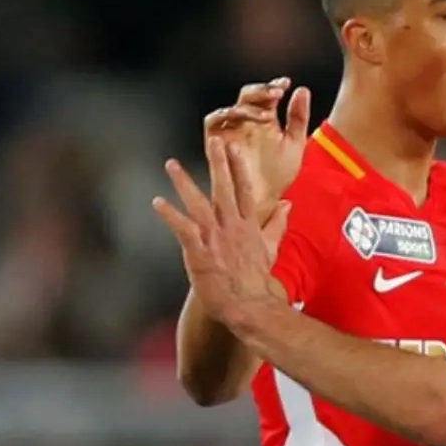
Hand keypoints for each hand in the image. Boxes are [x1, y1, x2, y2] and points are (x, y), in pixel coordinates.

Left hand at [153, 138, 287, 327]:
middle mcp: (232, 226)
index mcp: (249, 225)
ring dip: (184, 182)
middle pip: (225, 189)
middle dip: (218, 163)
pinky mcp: (198, 251)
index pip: (245, 190)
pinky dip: (169, 214)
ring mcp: (215, 238)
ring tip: (172, 165)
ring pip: (198, 203)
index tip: (234, 148)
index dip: (239, 167)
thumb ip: (276, 224)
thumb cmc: (258, 281)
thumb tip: (287, 205)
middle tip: (213, 141)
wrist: (249, 305)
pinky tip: (158, 201)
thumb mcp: (271, 248)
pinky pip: (181, 227)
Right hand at [203, 77, 311, 216]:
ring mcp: (230, 131)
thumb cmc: (279, 175)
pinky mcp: (215, 142)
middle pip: (248, 96)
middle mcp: (246, 122)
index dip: (274, 86)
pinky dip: (224, 115)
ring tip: (266, 113)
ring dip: (247, 106)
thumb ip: (298, 118)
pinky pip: (213, 122)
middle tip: (276, 92)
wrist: (265, 200)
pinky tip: (240, 117)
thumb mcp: (295, 144)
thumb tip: (302, 89)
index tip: (286, 84)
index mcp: (265, 120)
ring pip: (231, 107)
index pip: (267, 96)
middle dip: (261, 91)